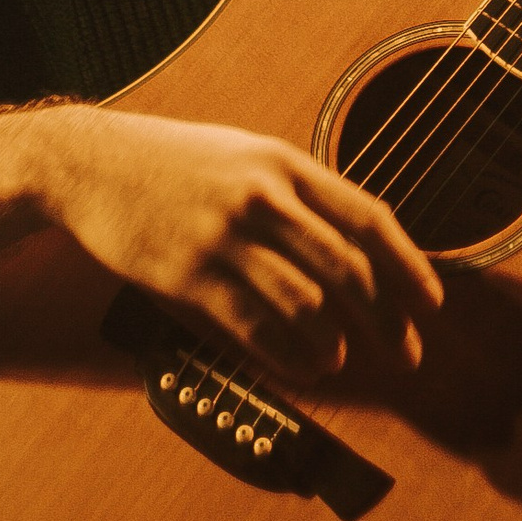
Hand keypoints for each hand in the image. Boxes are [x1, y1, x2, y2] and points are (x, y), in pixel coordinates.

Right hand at [38, 106, 443, 386]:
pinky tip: (302, 367)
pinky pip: (252, 327)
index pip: (368, 218)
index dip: (409, 267)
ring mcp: (222, 237)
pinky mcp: (187, 275)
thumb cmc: (174, 162)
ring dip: (335, 343)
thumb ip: (299, 191)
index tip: (431, 304)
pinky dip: (287, 356)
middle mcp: (260, 196)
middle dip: (387, 319)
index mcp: (284, 163)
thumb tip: (360, 244)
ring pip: (305, 303)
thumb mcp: (246, 153)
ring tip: (341, 360)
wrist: (90, 163)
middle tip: (407, 353)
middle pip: (347, 268)